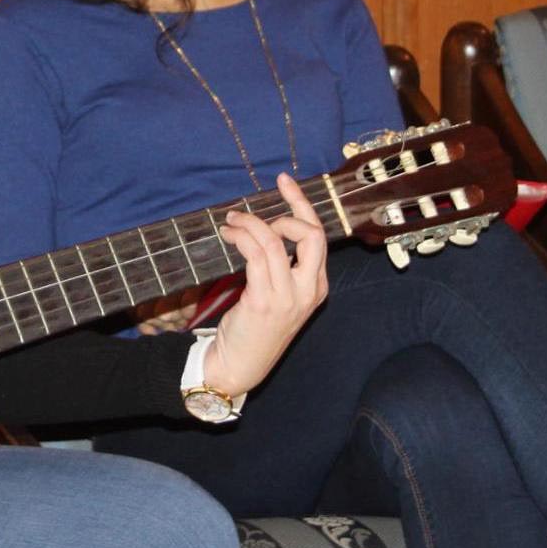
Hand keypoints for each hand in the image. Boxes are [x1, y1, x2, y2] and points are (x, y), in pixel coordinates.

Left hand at [200, 173, 328, 396]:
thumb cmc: (257, 328)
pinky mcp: (264, 301)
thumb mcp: (282, 296)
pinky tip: (229, 236)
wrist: (241, 365)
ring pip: (274, 241)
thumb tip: (266, 227)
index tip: (284, 182)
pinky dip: (241, 237)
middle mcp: (308, 290)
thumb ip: (283, 266)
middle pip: (310, 234)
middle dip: (288, 208)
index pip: (318, 235)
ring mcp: (288, 297)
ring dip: (249, 223)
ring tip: (231, 222)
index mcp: (317, 286)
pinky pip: (256, 255)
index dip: (301, 204)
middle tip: (258, 208)